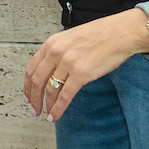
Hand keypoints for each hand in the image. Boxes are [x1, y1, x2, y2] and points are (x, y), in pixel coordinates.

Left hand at [24, 10, 148, 122]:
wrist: (121, 33)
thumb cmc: (102, 34)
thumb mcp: (71, 38)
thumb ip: (59, 52)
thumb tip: (53, 70)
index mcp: (52, 43)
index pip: (31, 68)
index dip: (27, 86)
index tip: (27, 96)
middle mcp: (56, 52)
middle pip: (37, 81)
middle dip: (33, 99)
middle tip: (34, 109)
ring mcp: (67, 63)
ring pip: (49, 90)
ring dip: (46, 105)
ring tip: (46, 115)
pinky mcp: (80, 74)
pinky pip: (64, 96)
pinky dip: (58, 109)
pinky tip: (55, 116)